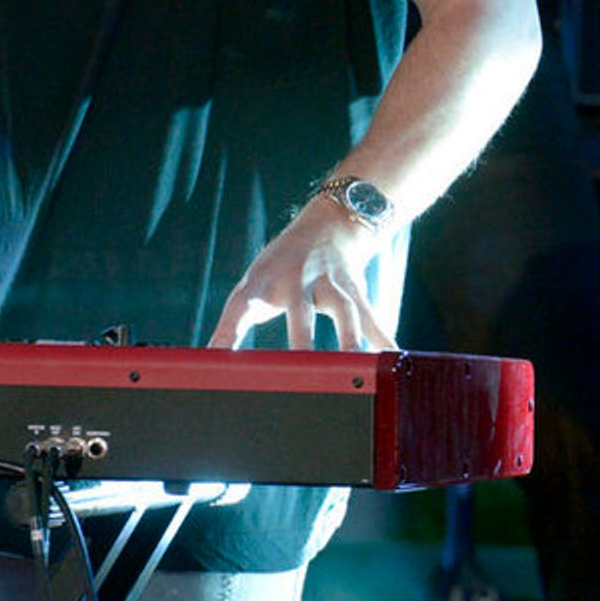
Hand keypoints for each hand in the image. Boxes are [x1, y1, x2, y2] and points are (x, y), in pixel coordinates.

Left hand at [208, 202, 397, 351]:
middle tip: (300, 369)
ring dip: (348, 339)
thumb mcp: (251, 288)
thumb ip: (230, 328)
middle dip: (301, 339)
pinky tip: (392, 362)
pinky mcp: (356, 290)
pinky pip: (372, 317)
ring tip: (353, 374)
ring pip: (343, 310)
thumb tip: (207, 362)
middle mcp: (296, 280)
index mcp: (263, 282)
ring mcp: (330, 283)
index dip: (228, 329)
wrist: (326, 226)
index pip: (240, 306)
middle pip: (299, 311)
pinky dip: (383, 339)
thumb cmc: (277, 269)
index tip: (219, 358)